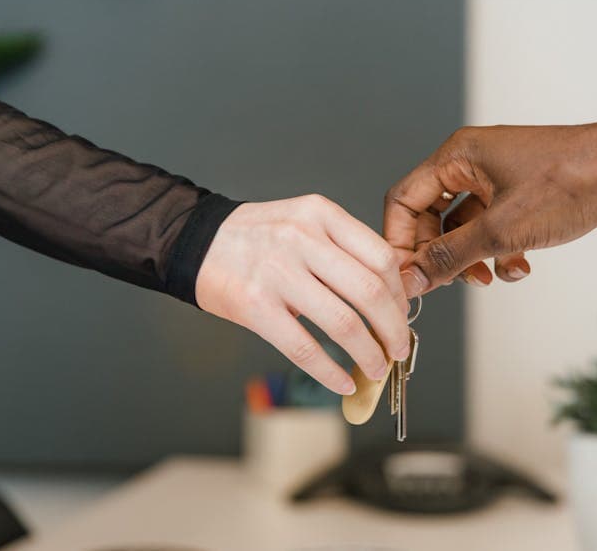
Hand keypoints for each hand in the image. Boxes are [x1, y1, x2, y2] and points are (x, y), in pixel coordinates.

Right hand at [195, 195, 409, 394]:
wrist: (194, 241)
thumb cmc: (257, 238)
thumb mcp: (304, 223)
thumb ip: (343, 251)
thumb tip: (387, 302)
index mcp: (321, 215)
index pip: (381, 258)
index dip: (399, 295)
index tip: (402, 316)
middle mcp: (302, 239)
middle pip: (370, 292)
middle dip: (393, 330)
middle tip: (398, 349)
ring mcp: (277, 272)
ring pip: (343, 323)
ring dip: (368, 355)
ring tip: (375, 369)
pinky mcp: (255, 306)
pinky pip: (304, 347)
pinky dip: (330, 371)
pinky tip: (342, 382)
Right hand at [384, 118, 596, 295]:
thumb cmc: (571, 182)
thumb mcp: (502, 229)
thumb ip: (451, 256)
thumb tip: (413, 277)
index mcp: (458, 156)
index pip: (404, 199)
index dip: (399, 240)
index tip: (406, 276)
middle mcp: (473, 163)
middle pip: (432, 216)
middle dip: (440, 254)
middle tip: (447, 284)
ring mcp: (499, 179)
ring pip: (465, 227)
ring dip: (473, 258)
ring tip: (489, 278)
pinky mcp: (523, 196)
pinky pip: (494, 228)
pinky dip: (501, 252)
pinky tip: (520, 268)